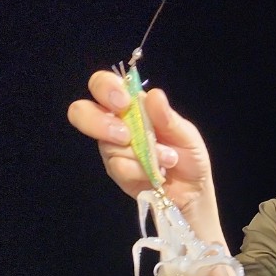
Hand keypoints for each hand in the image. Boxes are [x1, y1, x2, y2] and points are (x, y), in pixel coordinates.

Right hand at [67, 70, 214, 216]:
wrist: (193, 191)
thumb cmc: (188, 156)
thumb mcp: (186, 134)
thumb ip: (168, 118)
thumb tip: (155, 95)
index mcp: (132, 105)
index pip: (103, 85)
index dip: (105, 88)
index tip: (123, 103)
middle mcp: (116, 123)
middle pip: (82, 111)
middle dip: (99, 122)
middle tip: (125, 135)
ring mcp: (112, 148)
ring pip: (108, 146)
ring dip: (141, 155)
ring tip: (167, 160)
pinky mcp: (116, 171)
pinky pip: (119, 167)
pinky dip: (142, 170)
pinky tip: (157, 173)